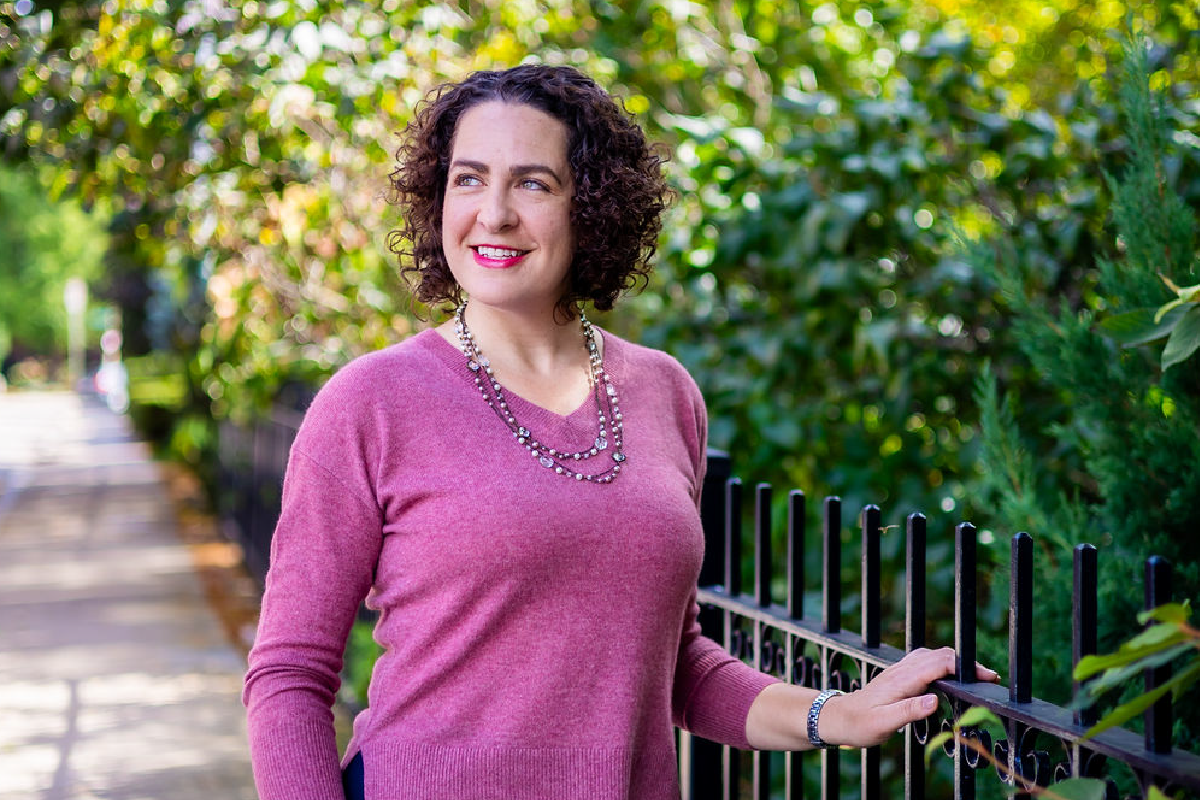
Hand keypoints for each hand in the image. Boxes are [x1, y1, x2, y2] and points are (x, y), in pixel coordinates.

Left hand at [819, 647, 999, 747]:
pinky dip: (943, 662)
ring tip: (975, 676)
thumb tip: (934, 700)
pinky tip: (950, 673)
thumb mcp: (883, 724)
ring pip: (932, 654)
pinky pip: (925, 660)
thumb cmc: (860, 724)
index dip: (965, 667)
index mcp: (902, 680)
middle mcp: (901, 670)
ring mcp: (899, 669)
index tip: (987, 676)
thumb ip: (908, 711)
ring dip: (955, 661)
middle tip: (989, 678)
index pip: (939, 664)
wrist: (839, 718)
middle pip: (940, 655)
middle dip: (967, 663)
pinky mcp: (899, 673)